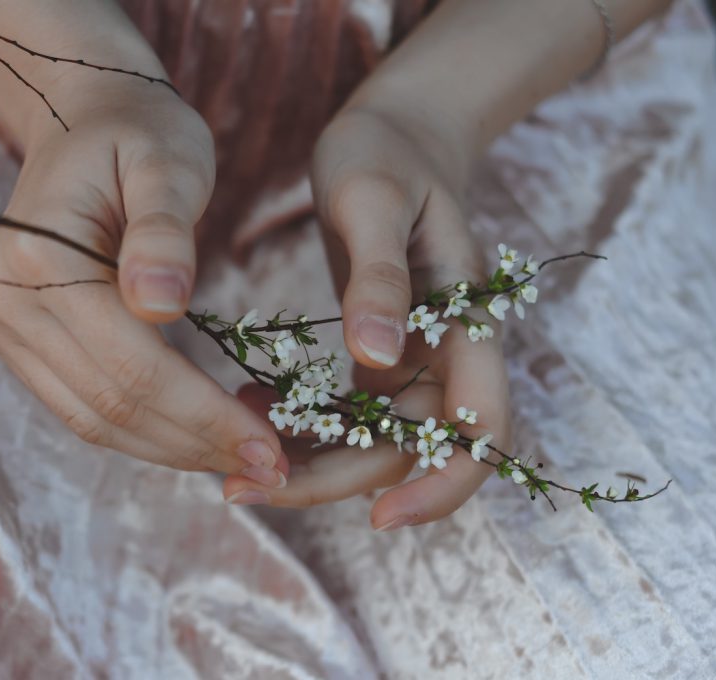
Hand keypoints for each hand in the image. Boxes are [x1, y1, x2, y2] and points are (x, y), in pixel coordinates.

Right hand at [0, 52, 287, 486]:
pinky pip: (84, 406)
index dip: (203, 416)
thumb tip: (160, 305)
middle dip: (197, 446)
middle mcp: (4, 304)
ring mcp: (3, 328)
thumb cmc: (138, 130)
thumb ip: (165, 229)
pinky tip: (200, 434)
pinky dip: (145, 430)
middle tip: (274, 471)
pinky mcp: (21, 341)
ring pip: (93, 421)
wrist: (82, 117)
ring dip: (173, 451)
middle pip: (109, 407)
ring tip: (245, 460)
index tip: (273, 448)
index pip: (129, 367)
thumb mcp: (169, 160)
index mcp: (37, 261)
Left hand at [223, 107, 510, 527]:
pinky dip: (302, 422)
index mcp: (467, 319)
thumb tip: (377, 357)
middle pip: (409, 450)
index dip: (441, 484)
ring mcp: (416, 356)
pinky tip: (249, 403)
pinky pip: (348, 410)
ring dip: (310, 458)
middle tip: (246, 486)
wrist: (392, 134)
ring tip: (235, 446)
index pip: (479, 429)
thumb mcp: (374, 199)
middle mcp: (449, 351)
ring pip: (372, 439)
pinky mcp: (382, 351)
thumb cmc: (386, 154)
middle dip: (333, 479)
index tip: (379, 518)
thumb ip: (380, 277)